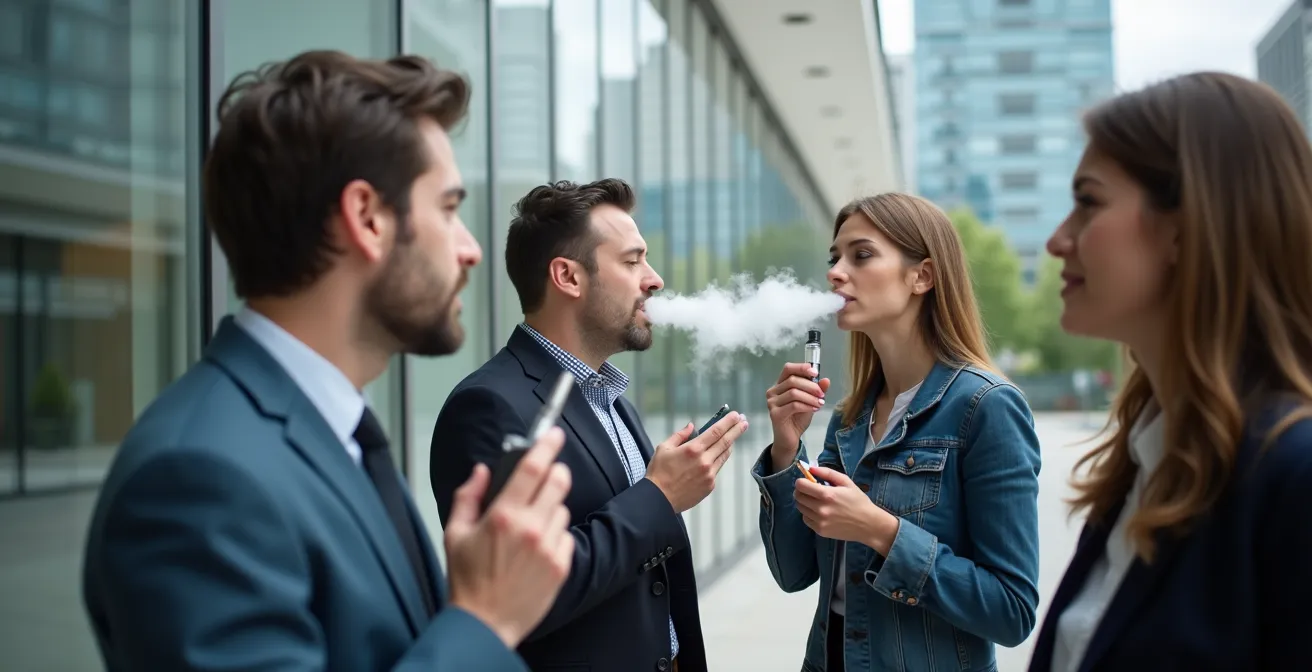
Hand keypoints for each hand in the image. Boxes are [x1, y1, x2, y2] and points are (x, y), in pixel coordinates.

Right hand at [444, 426, 574, 647]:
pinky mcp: (561, 566)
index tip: (554, 435)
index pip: (533, 468)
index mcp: (503, 516)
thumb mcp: (454, 533)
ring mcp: (549, 548)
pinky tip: (536, 548)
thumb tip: (483, 471)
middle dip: (555, 472)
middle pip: (559, 481)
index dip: (547, 445)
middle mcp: (530, 528)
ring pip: (562, 509)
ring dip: (550, 508)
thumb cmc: (467, 581)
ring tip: (530, 526)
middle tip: (545, 476)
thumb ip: (468, 496)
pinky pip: (566, 536)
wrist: (484, 624)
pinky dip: (555, 535)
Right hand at [645, 410, 748, 511]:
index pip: (716, 432)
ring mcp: (709, 474)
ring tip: (733, 436)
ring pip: (724, 455)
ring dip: (729, 444)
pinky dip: (718, 459)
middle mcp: (704, 461)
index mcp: (693, 449)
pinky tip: (717, 455)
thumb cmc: (658, 473)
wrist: (659, 500)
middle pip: (725, 442)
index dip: (728, 422)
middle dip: (736, 430)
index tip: (736, 415)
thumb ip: (679, 435)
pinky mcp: (710, 485)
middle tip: (744, 421)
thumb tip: (691, 426)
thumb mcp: (663, 448)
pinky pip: (717, 468)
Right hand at [766, 363, 830, 466]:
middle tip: (822, 394)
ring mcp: (772, 403)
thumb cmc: (798, 418)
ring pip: (794, 393)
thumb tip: (826, 380)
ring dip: (810, 397)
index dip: (801, 367)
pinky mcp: (775, 414)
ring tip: (820, 403)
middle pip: (793, 380)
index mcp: (780, 385)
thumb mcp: (810, 401)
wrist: (790, 438)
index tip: (815, 372)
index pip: (788, 369)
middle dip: (811, 386)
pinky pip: (794, 405)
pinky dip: (807, 405)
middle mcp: (773, 392)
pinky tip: (814, 409)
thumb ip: (816, 390)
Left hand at [795, 466, 899, 554]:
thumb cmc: (858, 501)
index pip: (801, 485)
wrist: (868, 524)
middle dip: (801, 491)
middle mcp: (821, 509)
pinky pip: (805, 519)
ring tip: (816, 501)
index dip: (801, 481)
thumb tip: (810, 468)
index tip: (807, 481)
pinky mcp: (820, 531)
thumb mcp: (846, 482)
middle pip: (798, 497)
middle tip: (811, 490)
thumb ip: (827, 473)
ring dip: (805, 502)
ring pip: (800, 508)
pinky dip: (808, 514)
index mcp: (827, 494)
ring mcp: (819, 521)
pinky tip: (819, 511)